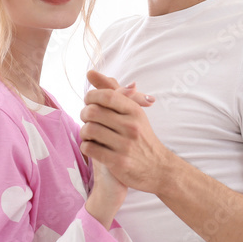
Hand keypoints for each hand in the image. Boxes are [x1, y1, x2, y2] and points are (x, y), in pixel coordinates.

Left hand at [83, 78, 152, 228]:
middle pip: (93, 112)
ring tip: (89, 134)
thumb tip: (90, 72)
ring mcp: (125, 145)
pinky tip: (92, 146)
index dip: (91, 96)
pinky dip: (86, 146)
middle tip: (86, 118)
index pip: (106, 95)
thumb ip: (112, 91)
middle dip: (83, 114)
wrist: (159, 168)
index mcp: (135, 111)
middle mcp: (131, 126)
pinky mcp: (118, 162)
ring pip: (88, 130)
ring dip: (83, 132)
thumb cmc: (141, 137)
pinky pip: (89, 148)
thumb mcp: (133, 112)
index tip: (88, 101)